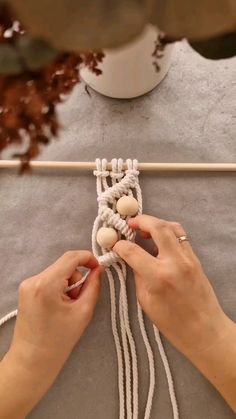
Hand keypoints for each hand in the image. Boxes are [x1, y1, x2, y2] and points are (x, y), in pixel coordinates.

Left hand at [0, 251, 102, 418]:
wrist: (32, 360)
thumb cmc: (59, 341)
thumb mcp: (83, 312)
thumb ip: (93, 286)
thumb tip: (99, 270)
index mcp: (47, 284)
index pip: (71, 257)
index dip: (88, 258)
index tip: (99, 268)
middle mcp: (34, 279)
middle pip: (64, 265)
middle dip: (77, 277)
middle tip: (81, 299)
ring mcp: (27, 284)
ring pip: (57, 272)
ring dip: (68, 284)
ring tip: (69, 307)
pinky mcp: (26, 290)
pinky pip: (49, 279)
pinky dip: (58, 288)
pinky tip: (59, 306)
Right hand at [113, 215, 229, 358]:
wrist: (204, 330)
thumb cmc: (171, 323)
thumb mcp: (146, 300)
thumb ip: (138, 274)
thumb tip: (130, 258)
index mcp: (158, 276)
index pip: (133, 250)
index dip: (120, 245)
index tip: (115, 245)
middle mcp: (175, 261)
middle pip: (157, 227)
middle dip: (141, 221)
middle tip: (130, 224)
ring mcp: (188, 258)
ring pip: (173, 227)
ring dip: (156, 223)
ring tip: (144, 231)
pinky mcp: (196, 259)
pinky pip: (181, 237)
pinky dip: (168, 233)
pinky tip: (159, 242)